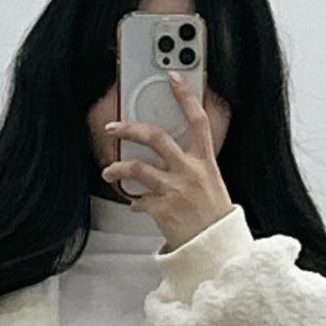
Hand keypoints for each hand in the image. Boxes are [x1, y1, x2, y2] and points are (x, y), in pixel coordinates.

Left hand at [101, 71, 234, 251]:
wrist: (216, 248)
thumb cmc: (214, 217)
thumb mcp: (212, 183)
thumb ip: (193, 166)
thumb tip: (172, 156)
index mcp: (205, 162)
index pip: (197, 120)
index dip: (185, 96)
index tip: (172, 77)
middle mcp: (190, 172)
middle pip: (156, 137)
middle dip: (129, 129)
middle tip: (113, 128)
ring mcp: (175, 190)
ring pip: (137, 168)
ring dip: (117, 168)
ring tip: (109, 171)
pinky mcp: (162, 210)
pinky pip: (138, 201)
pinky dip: (134, 202)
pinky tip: (136, 204)